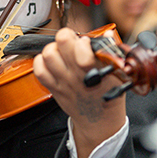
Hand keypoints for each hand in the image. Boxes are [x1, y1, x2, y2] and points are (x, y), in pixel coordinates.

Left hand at [32, 28, 126, 157]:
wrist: (99, 123)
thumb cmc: (109, 96)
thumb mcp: (118, 74)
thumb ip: (110, 52)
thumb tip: (106, 34)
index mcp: (95, 71)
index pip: (82, 48)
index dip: (83, 40)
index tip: (87, 43)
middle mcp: (76, 75)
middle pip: (61, 43)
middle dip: (67, 37)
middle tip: (72, 42)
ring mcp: (63, 82)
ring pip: (48, 54)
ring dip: (54, 48)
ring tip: (62, 53)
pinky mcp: (53, 88)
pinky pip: (39, 70)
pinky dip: (41, 62)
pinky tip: (52, 62)